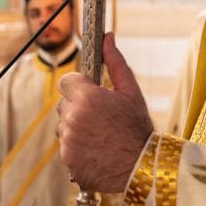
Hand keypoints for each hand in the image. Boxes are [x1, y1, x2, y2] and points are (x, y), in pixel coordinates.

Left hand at [57, 33, 154, 192]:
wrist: (141, 168)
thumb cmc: (138, 128)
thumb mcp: (131, 92)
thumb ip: (115, 62)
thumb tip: (107, 37)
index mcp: (86, 97)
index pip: (66, 81)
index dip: (80, 87)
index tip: (92, 95)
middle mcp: (72, 117)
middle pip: (65, 104)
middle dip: (79, 108)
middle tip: (102, 118)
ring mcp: (68, 140)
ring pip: (64, 126)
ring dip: (77, 128)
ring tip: (101, 136)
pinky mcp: (66, 159)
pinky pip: (66, 147)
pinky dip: (77, 148)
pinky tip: (97, 151)